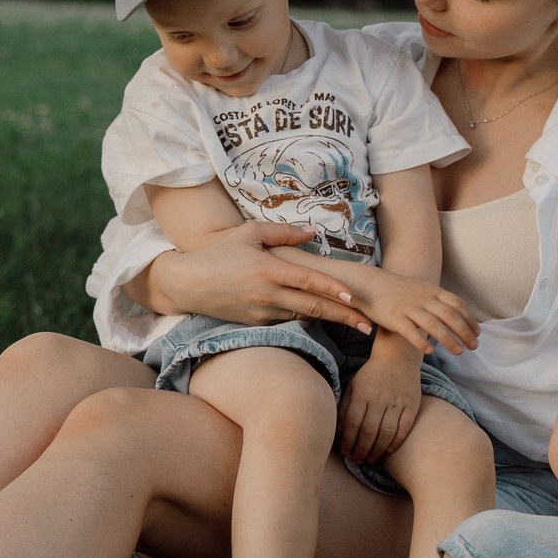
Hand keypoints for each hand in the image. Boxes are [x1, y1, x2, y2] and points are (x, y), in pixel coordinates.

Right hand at [139, 223, 376, 331]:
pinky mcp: (256, 324)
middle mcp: (268, 295)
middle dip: (344, 317)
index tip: (356, 298)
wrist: (187, 284)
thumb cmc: (218, 253)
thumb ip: (283, 233)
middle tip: (370, 325)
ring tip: (355, 322)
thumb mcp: (249, 233)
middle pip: (314, 308)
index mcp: (268, 271)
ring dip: (329, 320)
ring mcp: (262, 313)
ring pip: (303, 317)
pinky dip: (305, 318)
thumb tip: (313, 232)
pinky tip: (322, 317)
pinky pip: (287, 320)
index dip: (334, 290)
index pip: (309, 282)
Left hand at [340, 344, 422, 462]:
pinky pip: (405, 427)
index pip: (352, 423)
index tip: (345, 452)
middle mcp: (379, 398)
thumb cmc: (371, 375)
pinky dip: (397, 441)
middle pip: (369, 431)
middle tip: (357, 460)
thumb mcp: (353, 386)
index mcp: (362, 393)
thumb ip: (345, 407)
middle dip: (361, 450)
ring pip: (387, 432)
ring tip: (371, 459)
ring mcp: (397, 401)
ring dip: (378, 450)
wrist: (398, 357)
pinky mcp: (412, 404)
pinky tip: (389, 450)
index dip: (348, 441)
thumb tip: (340, 431)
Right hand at [344, 268, 478, 356]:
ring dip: (449, 340)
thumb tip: (458, 315)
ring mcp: (409, 308)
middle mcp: (423, 299)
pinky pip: (410, 331)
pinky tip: (431, 351)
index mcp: (432, 291)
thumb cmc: (400, 291)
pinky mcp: (394, 318)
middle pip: (450, 316)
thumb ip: (439, 300)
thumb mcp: (423, 289)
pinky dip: (422, 342)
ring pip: (434, 325)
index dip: (470, 319)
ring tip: (459, 352)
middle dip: (465, 332)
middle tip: (474, 346)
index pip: (457, 304)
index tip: (477, 333)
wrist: (372, 284)